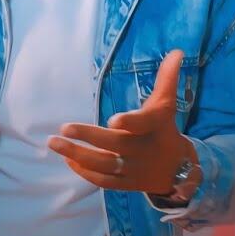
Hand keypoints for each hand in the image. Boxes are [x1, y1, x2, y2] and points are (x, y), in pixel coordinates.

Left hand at [47, 49, 196, 195]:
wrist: (180, 170)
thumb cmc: (165, 129)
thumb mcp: (166, 103)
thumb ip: (166, 78)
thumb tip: (176, 51)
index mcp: (154, 127)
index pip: (143, 124)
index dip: (130, 122)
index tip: (112, 120)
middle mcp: (143, 150)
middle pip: (115, 145)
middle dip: (89, 137)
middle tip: (63, 128)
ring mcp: (134, 169)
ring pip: (104, 165)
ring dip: (78, 155)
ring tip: (54, 143)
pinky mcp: (126, 184)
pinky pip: (104, 181)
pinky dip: (85, 172)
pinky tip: (68, 159)